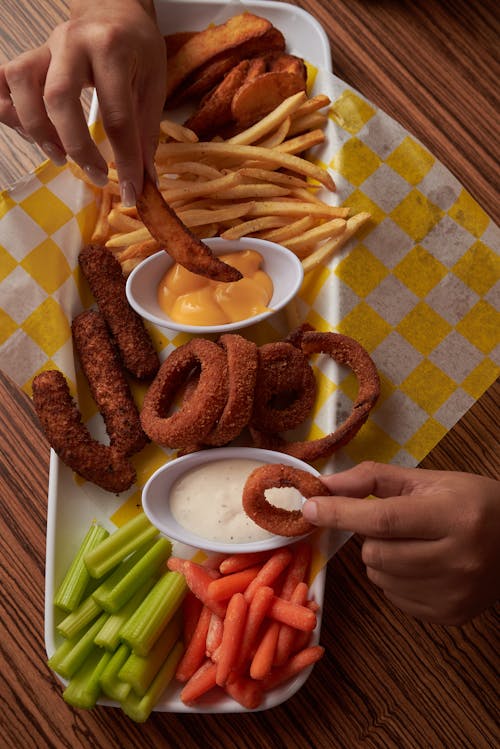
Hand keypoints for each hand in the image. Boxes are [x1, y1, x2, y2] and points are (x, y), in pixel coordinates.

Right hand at [0, 0, 165, 203]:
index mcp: (112, 48)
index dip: (125, 160)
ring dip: (37, 129)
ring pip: (22, 86)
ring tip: (59, 155)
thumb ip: (145, 134)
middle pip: (58, 98)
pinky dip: (10, 111)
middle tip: (97, 175)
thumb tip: (144, 182)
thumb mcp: (153, 86)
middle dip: (76, 147)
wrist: (113, 11)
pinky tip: (31, 132)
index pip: (117, 115)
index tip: (132, 191)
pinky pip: (4, 82)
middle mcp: (72, 42)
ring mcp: (46, 47)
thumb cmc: (137, 49)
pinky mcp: (31, 57)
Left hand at [302, 462, 499, 624]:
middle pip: (377, 553)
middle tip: (392, 522)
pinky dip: (394, 578)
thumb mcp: (427, 479)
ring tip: (410, 542)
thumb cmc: (470, 502)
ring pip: (380, 577)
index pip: (384, 519)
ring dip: (380, 557)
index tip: (309, 507)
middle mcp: (457, 560)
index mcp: (453, 517)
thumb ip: (373, 479)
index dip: (341, 513)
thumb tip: (325, 486)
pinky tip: (419, 563)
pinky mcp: (450, 615)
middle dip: (369, 535)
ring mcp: (454, 593)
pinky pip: (394, 597)